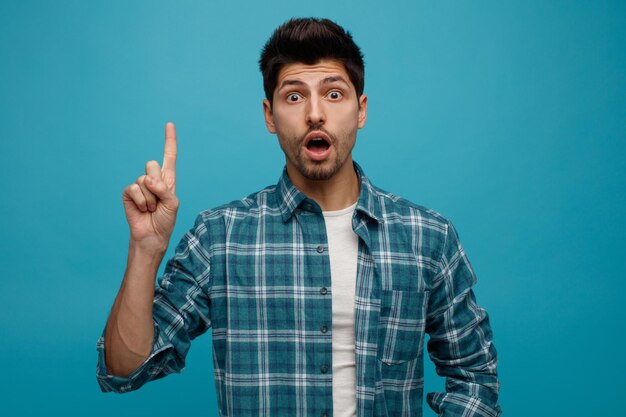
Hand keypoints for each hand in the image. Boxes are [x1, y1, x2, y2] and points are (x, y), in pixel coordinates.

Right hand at [122, 122, 178, 252]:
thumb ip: (164, 189)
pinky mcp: (128, 193)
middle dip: (157, 183)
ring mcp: (140, 185)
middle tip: (158, 199)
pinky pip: (134, 188)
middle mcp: (154, 179)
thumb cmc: (165, 220)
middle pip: (153, 164)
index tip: (169, 124)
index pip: (169, 156)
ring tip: (152, 208)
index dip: (169, 140)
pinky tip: (142, 209)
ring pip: (144, 178)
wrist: (152, 235)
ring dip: (150, 197)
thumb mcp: (173, 203)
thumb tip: (147, 179)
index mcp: (168, 179)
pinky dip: (141, 201)